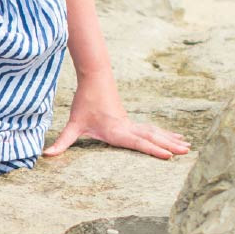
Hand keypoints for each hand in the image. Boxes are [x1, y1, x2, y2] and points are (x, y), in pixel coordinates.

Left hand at [44, 72, 190, 158]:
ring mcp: (130, 123)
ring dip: (170, 139)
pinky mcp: (131, 121)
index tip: (168, 155)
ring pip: (154, 132)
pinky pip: (151, 129)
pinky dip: (164, 133)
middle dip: (168, 145)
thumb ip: (62, 141)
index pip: (136, 142)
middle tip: (187, 152)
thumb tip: (46, 154)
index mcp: (115, 130)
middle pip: (151, 137)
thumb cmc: (84, 102)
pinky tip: (176, 137)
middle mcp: (126, 127)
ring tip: (188, 146)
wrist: (94, 78)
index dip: (152, 149)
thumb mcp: (73, 123)